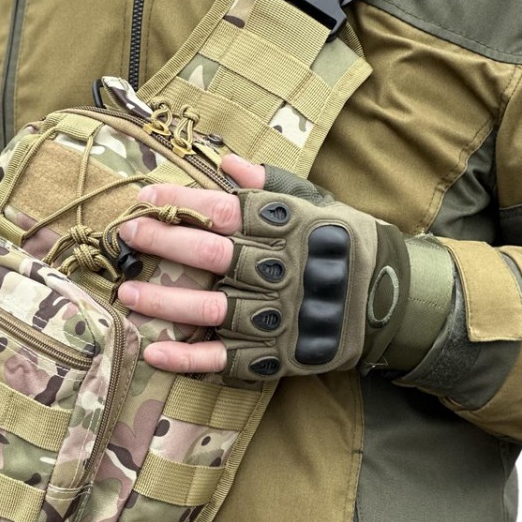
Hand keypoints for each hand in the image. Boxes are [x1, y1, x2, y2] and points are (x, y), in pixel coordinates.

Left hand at [117, 154, 453, 378]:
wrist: (396, 302)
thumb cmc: (346, 245)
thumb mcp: (319, 205)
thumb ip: (272, 185)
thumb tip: (227, 162)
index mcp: (287, 228)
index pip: (226, 211)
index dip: (183, 203)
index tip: (145, 197)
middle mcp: (280, 270)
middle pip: (213, 255)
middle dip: (164, 243)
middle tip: (125, 235)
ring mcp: (278, 316)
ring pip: (212, 309)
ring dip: (166, 302)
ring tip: (126, 295)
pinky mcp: (277, 356)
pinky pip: (226, 359)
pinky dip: (189, 358)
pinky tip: (154, 350)